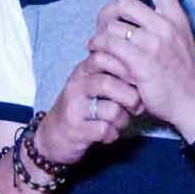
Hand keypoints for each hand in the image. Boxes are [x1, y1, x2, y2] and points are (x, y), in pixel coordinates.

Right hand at [34, 52, 141, 167]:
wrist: (53, 136)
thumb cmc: (82, 107)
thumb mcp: (92, 83)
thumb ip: (111, 71)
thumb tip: (141, 62)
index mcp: (83, 71)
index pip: (103, 57)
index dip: (127, 68)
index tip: (139, 81)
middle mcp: (76, 86)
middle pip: (109, 83)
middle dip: (131, 97)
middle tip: (136, 107)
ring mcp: (74, 108)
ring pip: (112, 110)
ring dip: (123, 120)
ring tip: (119, 123)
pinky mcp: (75, 129)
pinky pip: (105, 130)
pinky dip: (112, 135)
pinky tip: (108, 134)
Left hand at [92, 0, 194, 139]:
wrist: (193, 102)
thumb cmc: (183, 74)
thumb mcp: (180, 40)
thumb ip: (162, 24)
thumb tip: (137, 13)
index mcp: (176, 17)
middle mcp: (166, 26)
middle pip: (124, 4)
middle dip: (106, 14)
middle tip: (102, 28)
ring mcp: (154, 45)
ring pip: (112, 27)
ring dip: (98, 37)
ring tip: (97, 47)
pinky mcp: (141, 64)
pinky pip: (109, 47)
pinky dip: (98, 51)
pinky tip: (97, 57)